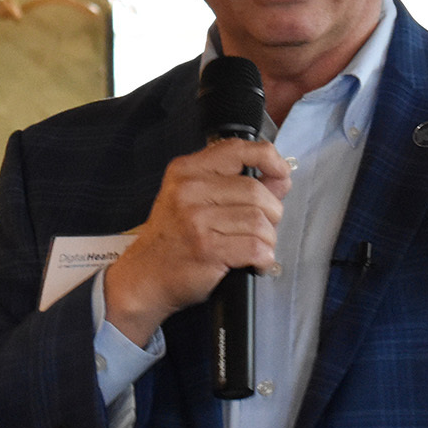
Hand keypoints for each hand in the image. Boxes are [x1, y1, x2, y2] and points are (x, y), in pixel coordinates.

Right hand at [102, 138, 291, 344]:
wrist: (146, 277)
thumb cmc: (174, 238)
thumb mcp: (195, 199)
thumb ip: (237, 183)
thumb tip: (281, 178)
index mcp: (188, 170)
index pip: (237, 149)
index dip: (269, 158)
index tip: (281, 173)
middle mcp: (190, 190)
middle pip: (256, 191)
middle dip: (271, 212)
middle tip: (263, 228)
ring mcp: (197, 219)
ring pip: (259, 221)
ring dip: (267, 238)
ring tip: (256, 246)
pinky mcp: (207, 248)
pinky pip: (255, 247)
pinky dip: (264, 257)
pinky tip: (255, 261)